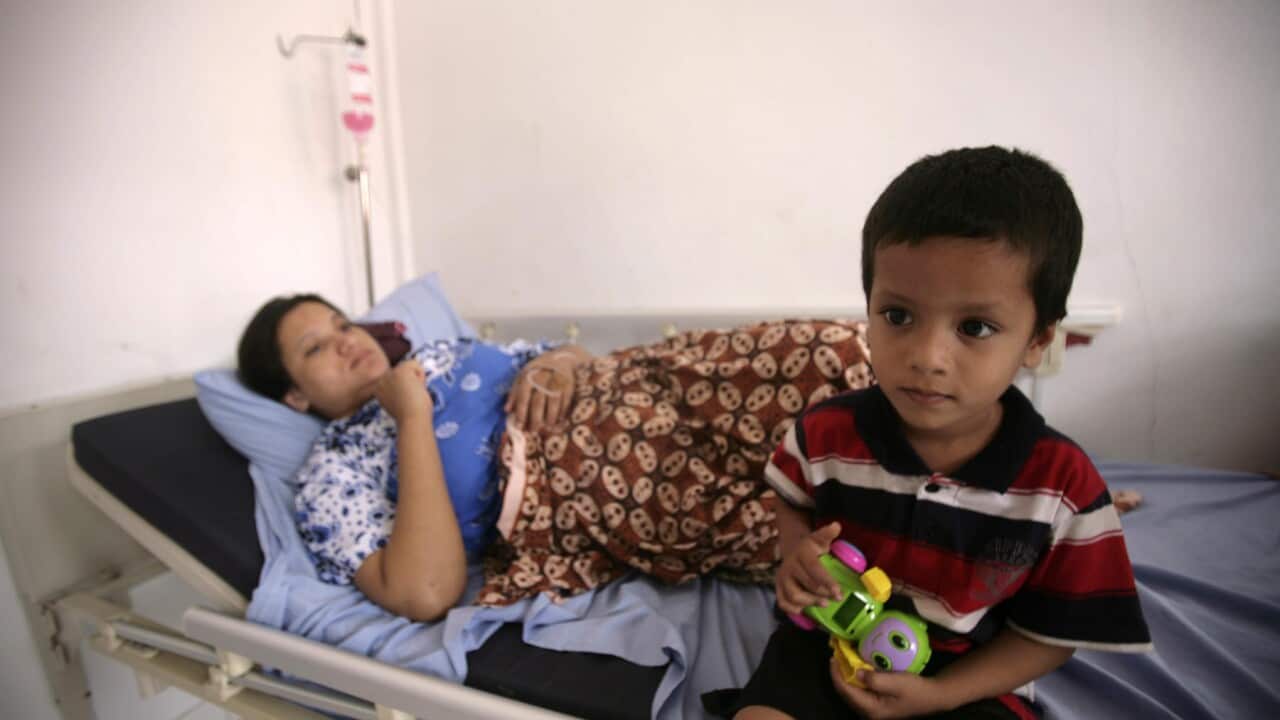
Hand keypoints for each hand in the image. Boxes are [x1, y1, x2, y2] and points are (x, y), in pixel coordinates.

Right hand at [375, 359, 431, 423]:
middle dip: (411, 383)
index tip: (404, 403)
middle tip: (410, 399)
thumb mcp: (400, 402)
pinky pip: (416, 364)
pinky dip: (421, 376)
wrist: (412, 420)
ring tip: (413, 395)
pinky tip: (416, 388)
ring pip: (410, 367)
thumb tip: (414, 381)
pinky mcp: (398, 370)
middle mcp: (381, 380)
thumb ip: (400, 392)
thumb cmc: (411, 416)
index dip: (407, 390)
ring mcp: (389, 374)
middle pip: (404, 372)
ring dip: (417, 380)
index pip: (398, 379)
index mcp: (378, 389)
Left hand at [505, 354, 575, 431]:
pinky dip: (562, 412)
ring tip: (546, 428)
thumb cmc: (538, 370)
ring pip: (552, 403)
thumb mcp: (523, 376)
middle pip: (538, 403)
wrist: (561, 358)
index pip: (523, 397)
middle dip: (534, 419)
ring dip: (549, 418)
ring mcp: (556, 381)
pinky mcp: (569, 384)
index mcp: (528, 376)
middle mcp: (542, 378)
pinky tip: (558, 420)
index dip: (521, 413)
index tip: (519, 426)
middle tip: (533, 431)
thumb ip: (514, 392)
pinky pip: (565, 401)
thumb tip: (507, 410)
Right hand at [775, 521, 843, 614]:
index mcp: (802, 553)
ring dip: (810, 602)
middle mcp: (790, 565)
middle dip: (823, 593)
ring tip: (824, 603)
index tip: (838, 592)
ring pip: (794, 595)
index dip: (827, 581)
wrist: (791, 550)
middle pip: (807, 584)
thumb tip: (836, 525)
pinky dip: (792, 609)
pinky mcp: (778, 587)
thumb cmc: (810, 548)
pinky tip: (804, 610)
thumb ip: (827, 534)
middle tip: (837, 597)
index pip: (814, 569)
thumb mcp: (819, 539)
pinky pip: (782, 602)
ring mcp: (783, 577)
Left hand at [829, 661, 953, 719]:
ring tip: (842, 658)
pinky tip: (855, 667)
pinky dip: (855, 678)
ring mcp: (873, 709)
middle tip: (835, 654)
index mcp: (872, 709)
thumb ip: (874, 679)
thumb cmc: (916, 690)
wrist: (934, 697)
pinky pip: (860, 691)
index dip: (836, 674)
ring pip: (851, 692)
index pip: (846, 691)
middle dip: (838, 674)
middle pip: (846, 693)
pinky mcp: (877, 704)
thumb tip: (856, 673)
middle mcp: (869, 712)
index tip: (833, 657)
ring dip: (845, 675)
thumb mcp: (896, 682)